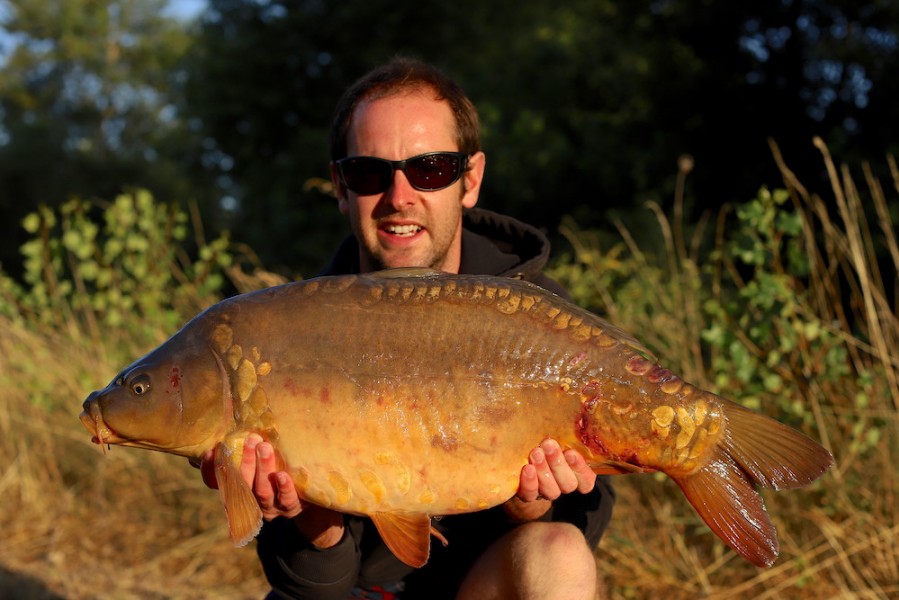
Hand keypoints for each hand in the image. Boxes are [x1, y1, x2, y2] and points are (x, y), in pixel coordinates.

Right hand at [190, 434, 343, 546]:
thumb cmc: (279, 468)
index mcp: (239, 487)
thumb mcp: (262, 458)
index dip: (210, 469)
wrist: (309, 493)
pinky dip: (283, 488)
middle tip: (251, 440)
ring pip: (262, 491)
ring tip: (264, 448)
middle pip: (242, 483)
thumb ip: (248, 446)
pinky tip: (282, 476)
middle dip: (246, 461)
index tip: (210, 452)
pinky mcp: (290, 507)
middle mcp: (251, 499)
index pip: (216, 481)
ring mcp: (270, 506)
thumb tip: (227, 429)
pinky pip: (286, 500)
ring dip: (263, 469)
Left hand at [504, 439, 596, 520]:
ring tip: (536, 453)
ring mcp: (544, 491)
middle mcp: (561, 484)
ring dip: (544, 471)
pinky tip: (527, 468)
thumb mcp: (553, 434)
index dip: (581, 469)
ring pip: (552, 491)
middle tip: (549, 445)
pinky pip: (530, 495)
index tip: (571, 452)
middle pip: (568, 484)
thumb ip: (563, 431)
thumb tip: (567, 413)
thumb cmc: (538, 438)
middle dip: (558, 463)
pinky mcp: (527, 494)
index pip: (586, 479)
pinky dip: (530, 482)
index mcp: (573, 471)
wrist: (512, 457)